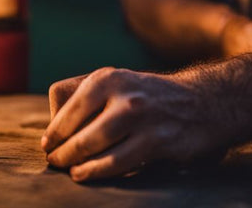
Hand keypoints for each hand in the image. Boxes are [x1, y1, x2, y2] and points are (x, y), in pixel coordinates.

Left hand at [42, 67, 229, 181]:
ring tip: (69, 170)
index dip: (54, 129)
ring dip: (77, 162)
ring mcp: (142, 117)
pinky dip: (98, 171)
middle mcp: (123, 94)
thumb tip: (51, 128)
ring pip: (96, 146)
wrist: (204, 101)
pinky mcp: (158, 140)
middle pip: (79, 129)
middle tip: (54, 161)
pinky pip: (119, 162)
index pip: (67, 105)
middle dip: (63, 150)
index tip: (47, 144)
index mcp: (106, 78)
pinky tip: (86, 174)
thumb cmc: (146, 97)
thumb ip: (83, 97)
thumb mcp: (115, 83)